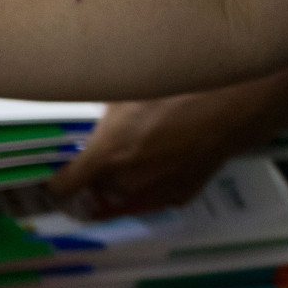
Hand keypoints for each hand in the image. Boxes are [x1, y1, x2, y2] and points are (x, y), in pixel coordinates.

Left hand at [46, 97, 243, 218]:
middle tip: (117, 147)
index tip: (56, 178)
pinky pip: (156, 193)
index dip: (56, 183)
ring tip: (148, 148)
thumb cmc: (177, 90)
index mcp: (105, 156)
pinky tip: (171, 156)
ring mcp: (154, 193)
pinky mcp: (179, 197)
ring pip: (126, 192)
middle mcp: (125, 182)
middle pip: (96, 187)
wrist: (231, 105)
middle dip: (100, 172)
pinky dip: (157, 181)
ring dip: (128, 178)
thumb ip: (101, 114)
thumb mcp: (125, 92)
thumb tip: (87, 110)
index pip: (63, 187)